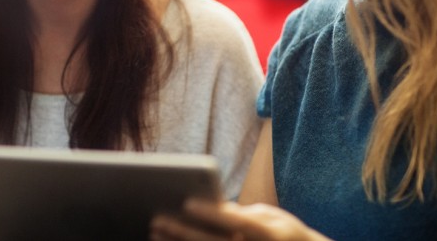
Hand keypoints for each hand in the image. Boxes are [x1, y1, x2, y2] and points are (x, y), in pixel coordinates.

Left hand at [150, 200, 330, 240]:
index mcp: (268, 233)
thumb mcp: (269, 218)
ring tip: (154, 233)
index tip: (186, 202)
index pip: (235, 222)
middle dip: (183, 232)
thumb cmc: (282, 234)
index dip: (211, 212)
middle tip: (157, 219)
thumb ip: (240, 213)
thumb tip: (213, 206)